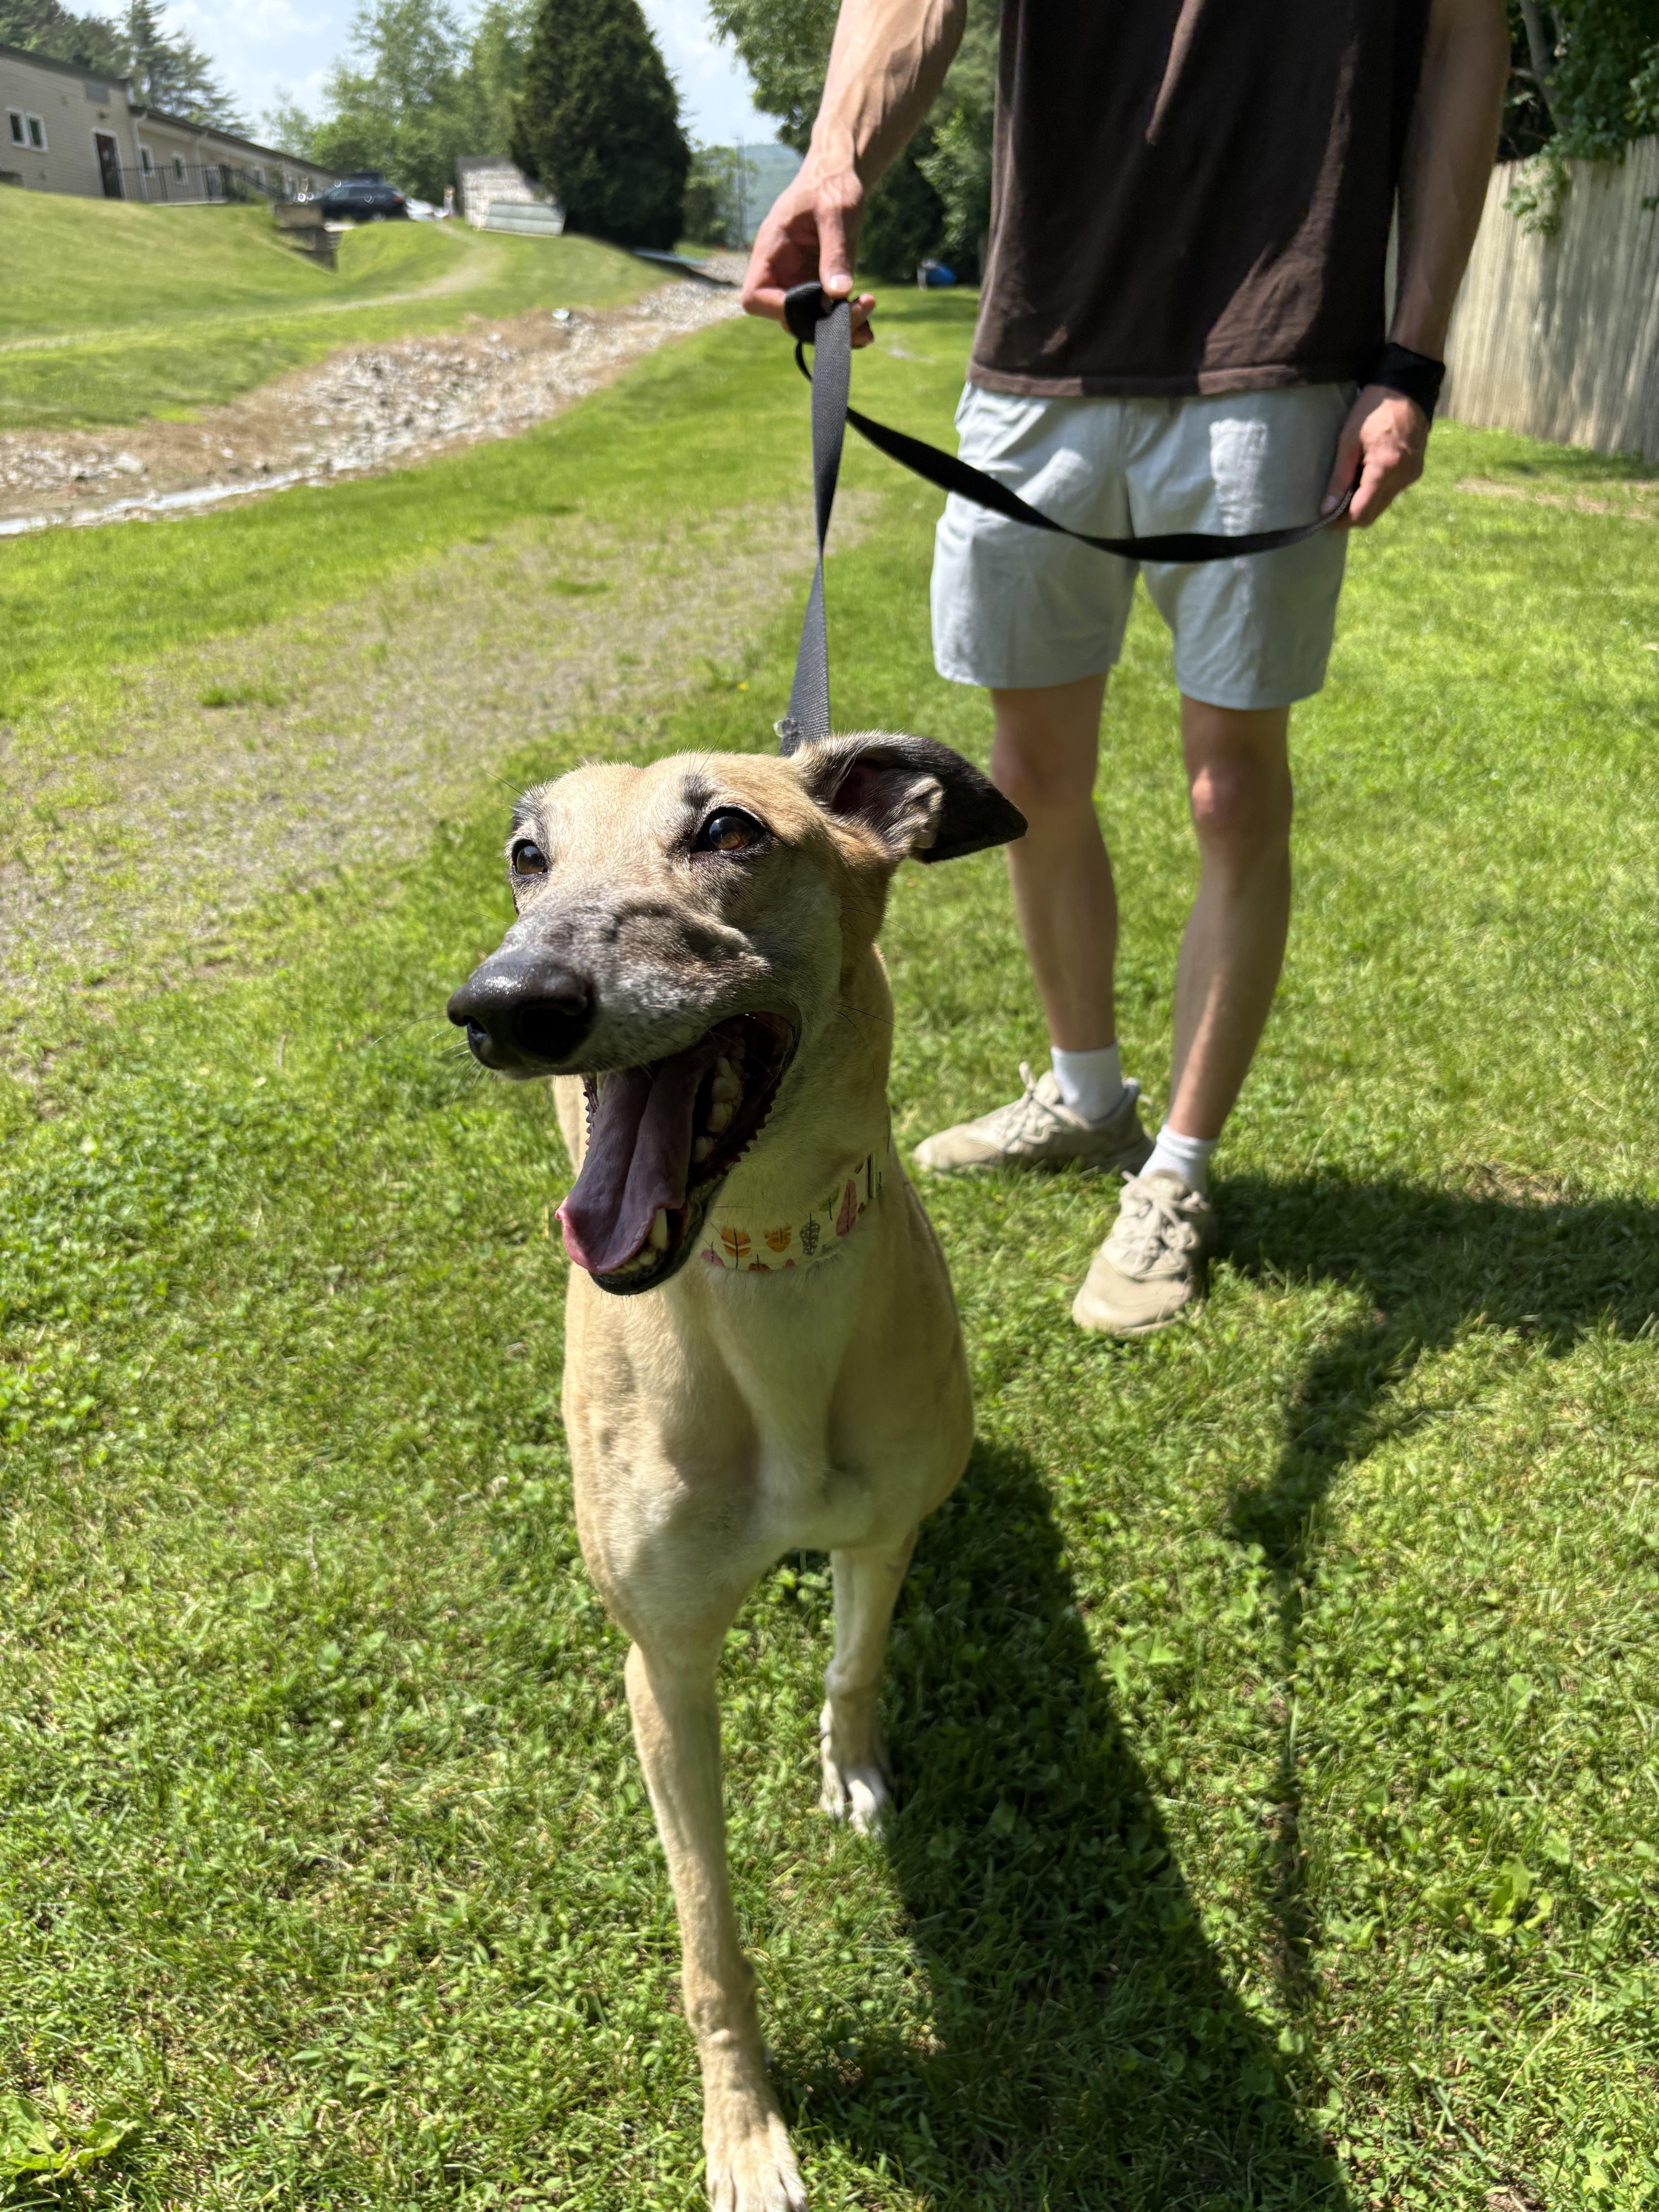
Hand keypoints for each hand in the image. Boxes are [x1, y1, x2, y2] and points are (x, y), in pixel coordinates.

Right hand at [741, 164, 877, 348]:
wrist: (839, 174)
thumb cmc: (832, 184)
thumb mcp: (837, 213)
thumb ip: (836, 253)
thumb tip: (839, 293)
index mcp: (770, 250)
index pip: (754, 297)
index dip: (778, 310)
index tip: (813, 307)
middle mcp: (780, 271)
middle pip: (785, 317)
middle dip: (819, 323)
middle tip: (860, 313)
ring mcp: (797, 280)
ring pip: (808, 319)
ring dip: (836, 326)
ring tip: (867, 320)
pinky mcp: (817, 284)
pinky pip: (826, 311)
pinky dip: (845, 318)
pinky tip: (866, 313)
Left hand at [1322, 384, 1429, 526]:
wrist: (1407, 386)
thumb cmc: (1373, 408)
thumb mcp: (1348, 440)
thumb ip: (1339, 477)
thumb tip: (1326, 509)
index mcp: (1386, 469)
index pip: (1362, 513)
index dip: (1341, 522)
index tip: (1324, 520)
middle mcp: (1403, 477)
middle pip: (1373, 514)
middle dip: (1350, 516)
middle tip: (1331, 509)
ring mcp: (1412, 474)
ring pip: (1382, 504)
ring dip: (1363, 504)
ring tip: (1345, 492)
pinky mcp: (1415, 470)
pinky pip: (1392, 492)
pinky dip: (1375, 492)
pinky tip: (1363, 479)